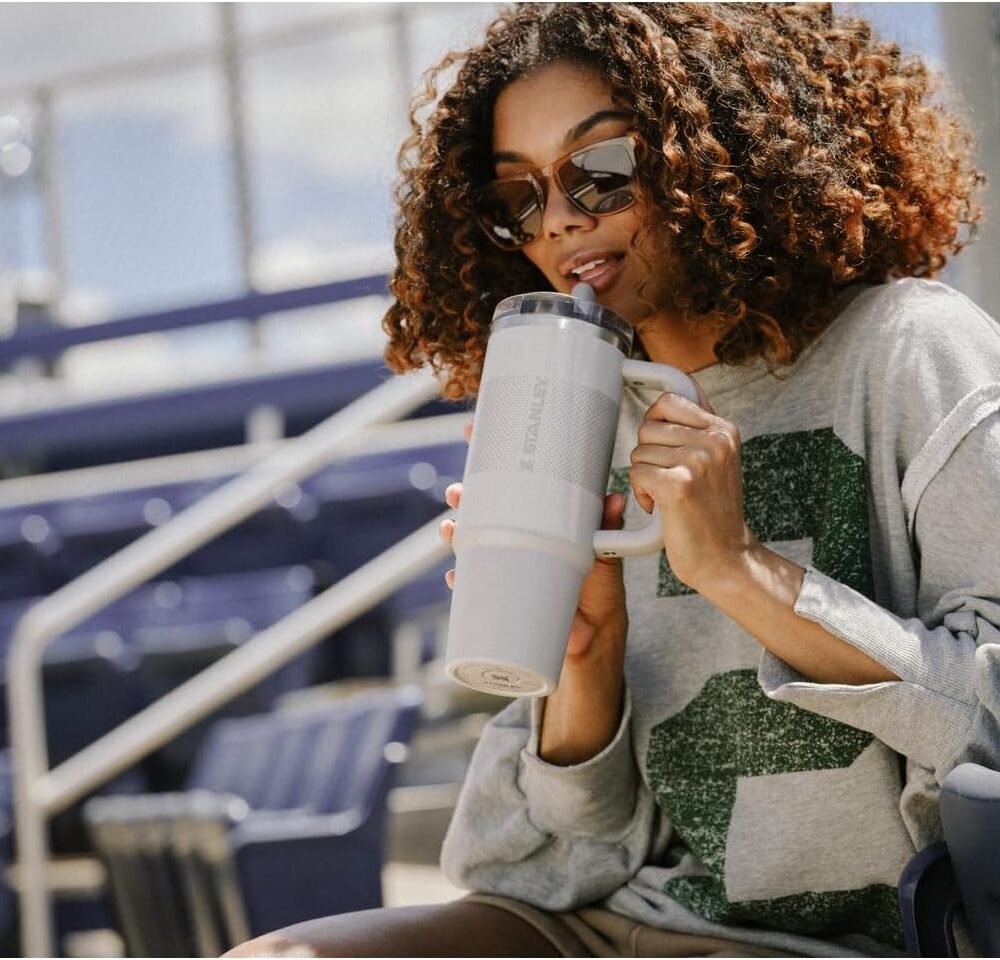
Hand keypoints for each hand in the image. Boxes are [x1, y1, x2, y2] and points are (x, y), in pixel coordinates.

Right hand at [439, 487, 627, 659]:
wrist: (594, 638)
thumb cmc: (599, 593)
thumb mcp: (604, 556)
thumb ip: (608, 529)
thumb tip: (616, 500)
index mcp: (540, 527)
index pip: (510, 495)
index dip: (488, 476)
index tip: (473, 453)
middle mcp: (519, 545)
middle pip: (482, 516)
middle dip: (463, 499)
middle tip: (457, 495)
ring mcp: (507, 571)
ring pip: (471, 546)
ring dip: (455, 536)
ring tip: (452, 531)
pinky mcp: (502, 600)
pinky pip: (472, 587)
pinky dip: (460, 580)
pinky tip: (456, 577)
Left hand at [629, 391, 756, 592]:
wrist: (726, 558)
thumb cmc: (713, 512)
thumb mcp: (717, 460)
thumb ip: (698, 426)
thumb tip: (678, 389)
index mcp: (723, 430)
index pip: (668, 401)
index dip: (654, 424)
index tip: (660, 445)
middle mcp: (714, 441)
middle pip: (647, 427)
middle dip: (648, 456)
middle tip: (668, 479)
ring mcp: (698, 462)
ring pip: (639, 452)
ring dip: (644, 478)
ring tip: (668, 496)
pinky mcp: (679, 485)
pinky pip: (636, 474)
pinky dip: (642, 494)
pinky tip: (660, 507)